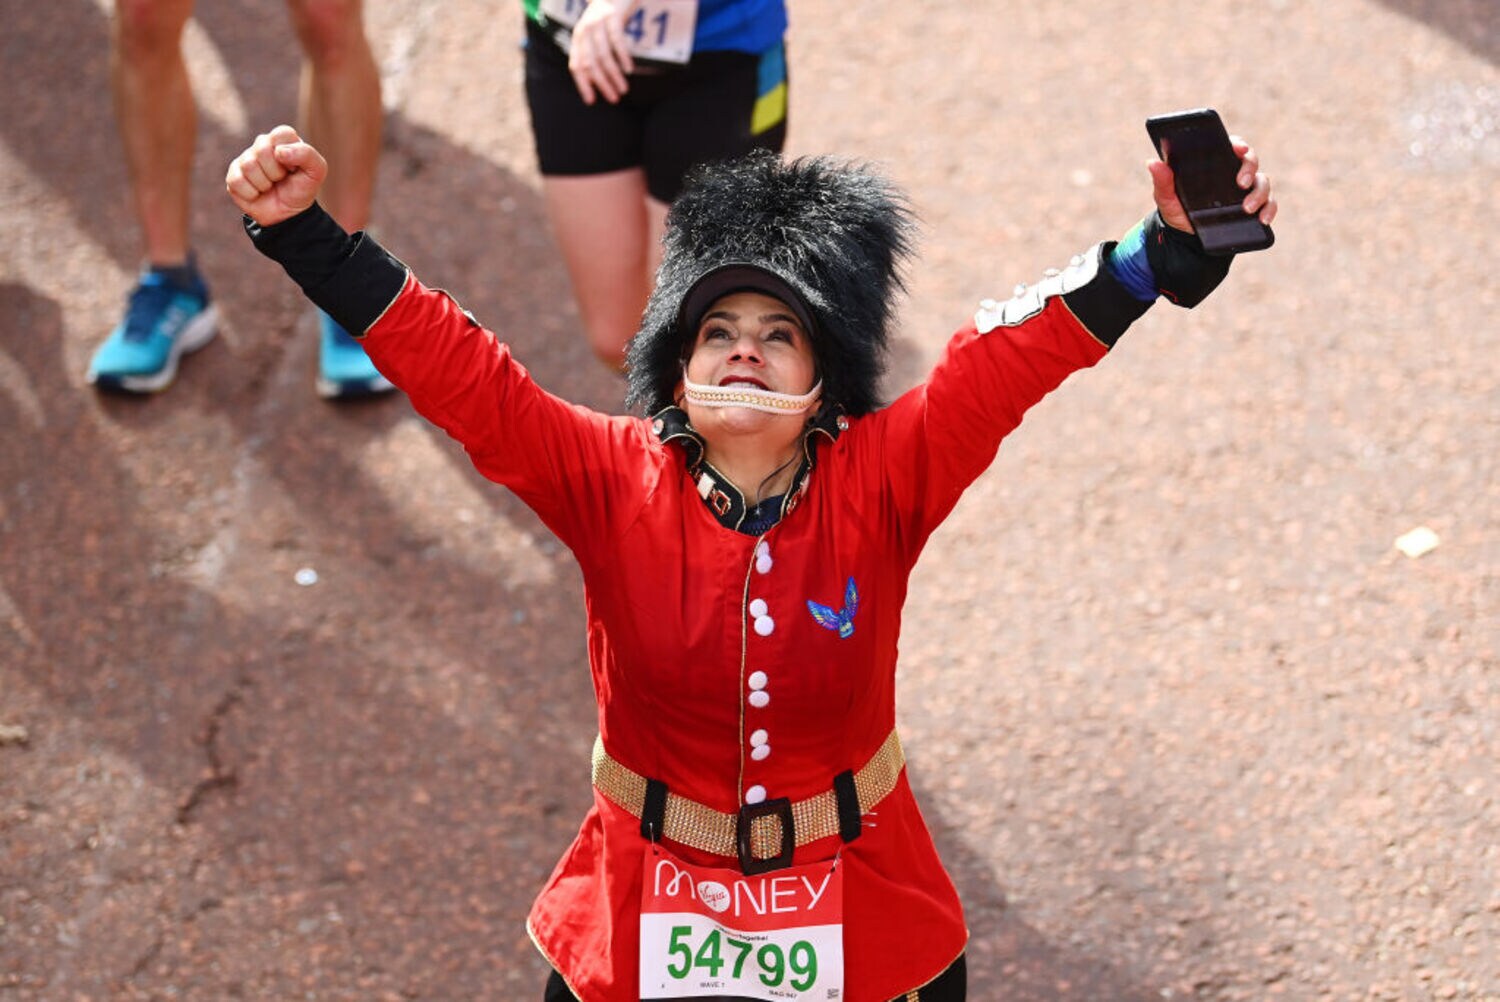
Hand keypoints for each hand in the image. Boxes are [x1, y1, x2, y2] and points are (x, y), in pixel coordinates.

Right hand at [225, 125, 326, 226]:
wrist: (289, 214)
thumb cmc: (302, 189)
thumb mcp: (316, 172)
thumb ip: (307, 155)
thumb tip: (279, 152)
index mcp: (282, 140)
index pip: (282, 133)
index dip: (289, 153)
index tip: (294, 167)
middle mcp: (261, 145)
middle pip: (262, 149)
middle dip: (276, 171)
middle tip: (281, 179)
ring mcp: (245, 160)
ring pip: (249, 166)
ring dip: (265, 184)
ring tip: (270, 186)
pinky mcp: (233, 176)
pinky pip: (237, 181)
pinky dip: (252, 193)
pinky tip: (258, 193)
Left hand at [568, 0, 637, 104]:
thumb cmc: (606, 17)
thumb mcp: (595, 35)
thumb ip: (593, 53)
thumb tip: (598, 82)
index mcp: (578, 38)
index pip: (576, 66)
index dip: (583, 85)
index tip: (592, 101)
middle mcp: (584, 31)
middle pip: (591, 64)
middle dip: (602, 84)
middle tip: (614, 99)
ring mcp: (598, 23)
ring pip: (604, 56)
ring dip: (614, 75)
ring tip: (624, 89)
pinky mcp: (612, 16)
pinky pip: (617, 41)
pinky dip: (623, 57)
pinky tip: (629, 70)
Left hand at [1149, 136, 1276, 233]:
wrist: (1186, 238)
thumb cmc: (1178, 210)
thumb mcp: (1167, 198)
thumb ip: (1162, 182)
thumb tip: (1152, 162)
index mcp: (1215, 163)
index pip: (1231, 145)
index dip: (1238, 144)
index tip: (1240, 149)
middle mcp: (1234, 172)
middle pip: (1251, 160)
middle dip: (1250, 169)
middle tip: (1241, 183)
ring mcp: (1247, 190)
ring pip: (1263, 182)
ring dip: (1259, 193)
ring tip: (1246, 209)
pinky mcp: (1255, 207)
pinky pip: (1270, 204)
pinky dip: (1270, 210)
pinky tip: (1263, 219)